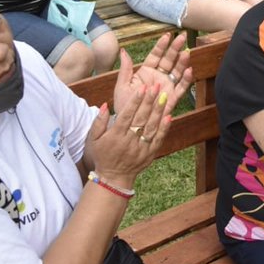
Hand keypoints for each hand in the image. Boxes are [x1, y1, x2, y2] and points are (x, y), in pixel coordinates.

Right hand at [86, 44, 190, 185]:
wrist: (113, 177)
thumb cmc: (103, 155)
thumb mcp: (94, 139)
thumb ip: (99, 121)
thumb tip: (105, 104)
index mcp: (116, 136)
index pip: (127, 115)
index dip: (135, 101)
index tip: (142, 88)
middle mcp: (129, 141)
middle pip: (141, 118)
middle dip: (149, 101)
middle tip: (156, 86)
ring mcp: (141, 148)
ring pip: (152, 127)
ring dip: (159, 111)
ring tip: (164, 96)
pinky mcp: (150, 154)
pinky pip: (158, 139)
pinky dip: (165, 128)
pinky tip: (169, 116)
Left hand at [123, 34, 192, 110]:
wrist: (129, 125)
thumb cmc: (124, 106)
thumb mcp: (122, 85)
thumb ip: (125, 69)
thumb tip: (123, 51)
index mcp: (145, 72)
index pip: (155, 55)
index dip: (162, 45)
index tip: (168, 36)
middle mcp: (158, 77)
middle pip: (169, 60)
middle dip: (176, 48)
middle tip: (183, 37)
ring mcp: (166, 87)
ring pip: (177, 71)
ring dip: (182, 61)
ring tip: (187, 52)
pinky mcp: (172, 98)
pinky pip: (181, 87)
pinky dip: (186, 79)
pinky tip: (189, 70)